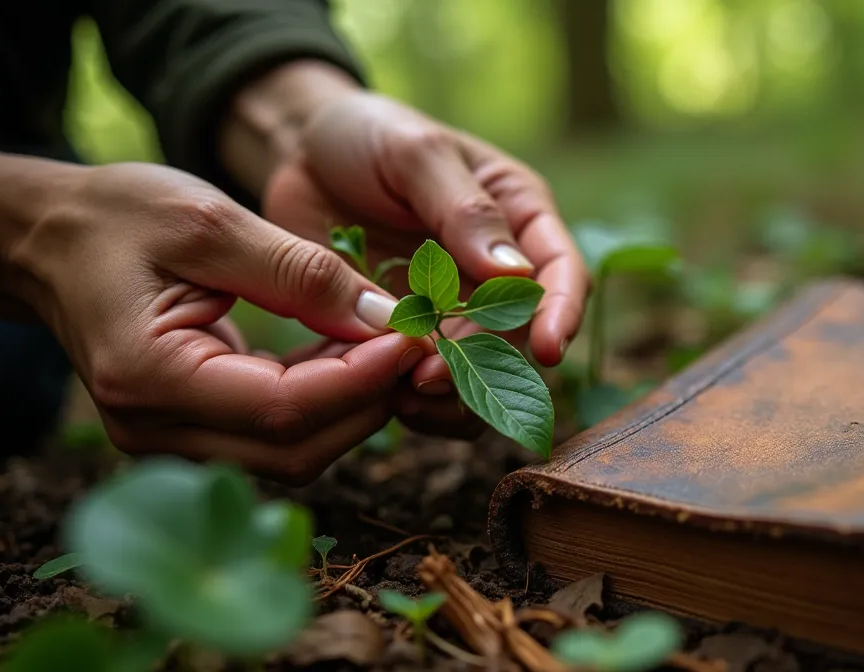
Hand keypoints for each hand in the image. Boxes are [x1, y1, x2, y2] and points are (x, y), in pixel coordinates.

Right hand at [14, 162, 429, 484]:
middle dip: (368, 399)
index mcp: (149, 378)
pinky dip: (324, 401)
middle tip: (414, 339)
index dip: (363, 379)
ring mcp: (170, 442)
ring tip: (384, 338)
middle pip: (296, 449)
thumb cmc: (117, 218)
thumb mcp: (210, 222)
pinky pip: (276, 436)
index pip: (283, 410)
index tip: (416, 335)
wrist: (49, 241)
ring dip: (352, 403)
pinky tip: (347, 350)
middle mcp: (154, 430)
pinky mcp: (191, 434)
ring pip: (294, 453)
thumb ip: (298, 273)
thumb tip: (386, 318)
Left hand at [222, 61, 588, 436]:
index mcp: (519, 215)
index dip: (561, 312)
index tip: (548, 348)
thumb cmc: (369, 134)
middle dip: (484, 366)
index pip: (561, 271)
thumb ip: (465, 210)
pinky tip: (384, 398)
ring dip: (451, 394)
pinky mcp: (411, 334)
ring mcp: (455, 308)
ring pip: (480, 371)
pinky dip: (413, 398)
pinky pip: (428, 382)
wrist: (301, 154)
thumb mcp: (415, 152)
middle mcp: (498, 271)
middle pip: (519, 336)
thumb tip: (517, 274)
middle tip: (429, 377)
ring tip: (404, 395)